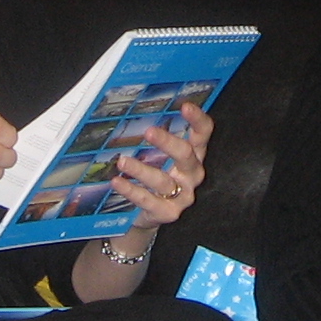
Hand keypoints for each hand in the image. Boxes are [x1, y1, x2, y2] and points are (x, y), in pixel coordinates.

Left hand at [109, 104, 209, 227]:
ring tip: (122, 161)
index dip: (198, 120)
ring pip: (163, 180)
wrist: (153, 214)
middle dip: (168, 142)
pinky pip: (148, 200)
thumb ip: (158, 139)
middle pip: (186, 155)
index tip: (185, 106)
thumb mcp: (164, 157)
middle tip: (149, 131)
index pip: (203, 134)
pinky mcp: (168, 212)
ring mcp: (183, 195)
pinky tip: (117, 182)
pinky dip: (131, 190)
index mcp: (194, 155)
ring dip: (141, 169)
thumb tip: (136, 111)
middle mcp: (192, 174)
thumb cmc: (160, 178)